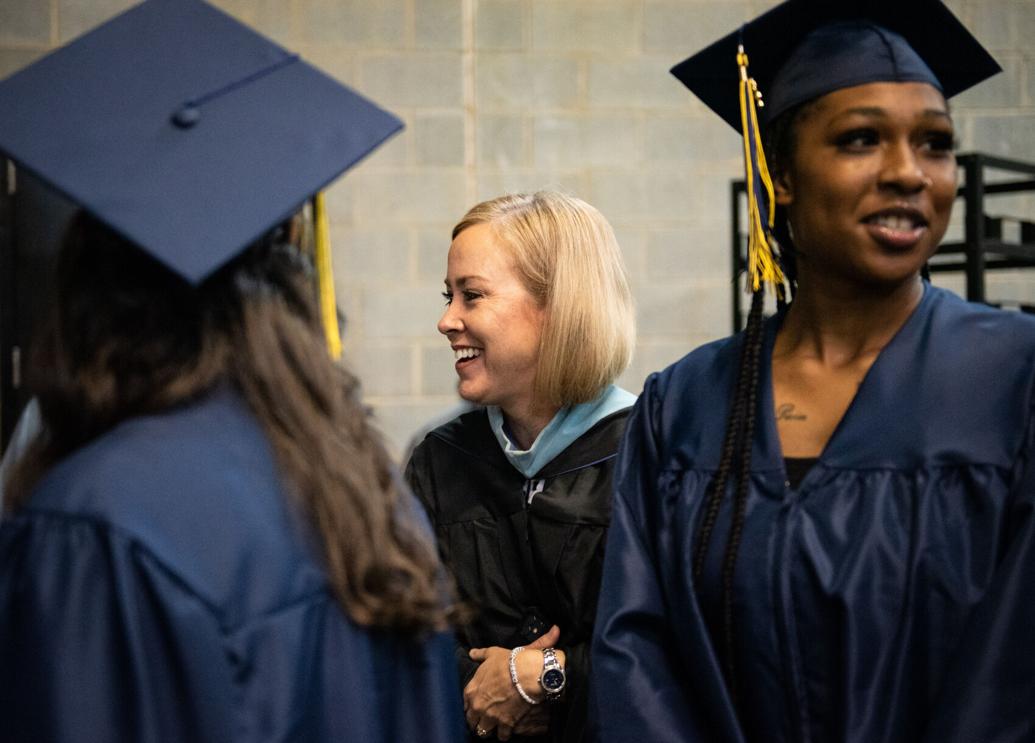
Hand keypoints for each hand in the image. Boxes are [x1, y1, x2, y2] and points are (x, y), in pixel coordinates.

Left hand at [464, 625, 559, 740]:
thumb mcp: (492, 653)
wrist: (526, 673)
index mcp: (471, 691)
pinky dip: (505, 734)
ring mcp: (491, 717)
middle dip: (477, 720)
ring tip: (495, 725)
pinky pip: (502, 736)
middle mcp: (478, 707)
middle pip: (472, 721)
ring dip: (489, 729)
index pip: (464, 705)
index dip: (471, 706)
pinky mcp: (505, 724)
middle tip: (485, 718)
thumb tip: (472, 653)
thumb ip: (480, 655)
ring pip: (484, 731)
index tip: (476, 706)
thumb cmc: (508, 662)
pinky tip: (508, 729)